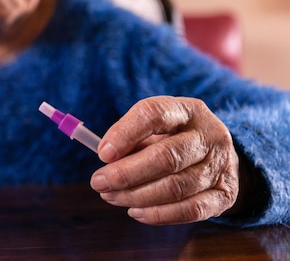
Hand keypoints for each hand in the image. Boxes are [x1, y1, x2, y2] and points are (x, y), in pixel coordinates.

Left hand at [90, 96, 239, 224]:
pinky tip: (135, 212)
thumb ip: (131, 139)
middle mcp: (210, 135)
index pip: (155, 113)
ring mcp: (221, 165)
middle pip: (166, 157)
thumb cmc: (174, 139)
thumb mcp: (156, 129)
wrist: (218, 157)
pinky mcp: (226, 195)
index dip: (125, 133)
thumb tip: (106, 158)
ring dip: (136, 196)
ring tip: (111, 196)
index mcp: (188, 110)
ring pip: (175, 187)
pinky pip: (190, 210)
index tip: (102, 153)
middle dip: (126, 173)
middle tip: (99, 182)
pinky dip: (158, 214)